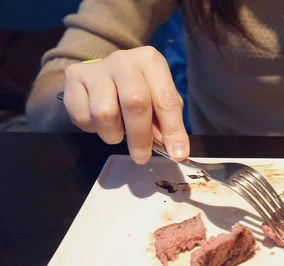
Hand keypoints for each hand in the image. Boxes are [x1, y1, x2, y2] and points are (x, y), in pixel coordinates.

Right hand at [63, 46, 187, 164]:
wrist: (101, 73)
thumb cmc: (137, 89)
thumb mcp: (157, 99)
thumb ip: (165, 122)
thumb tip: (172, 149)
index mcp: (150, 62)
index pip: (165, 99)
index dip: (173, 129)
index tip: (177, 153)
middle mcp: (124, 60)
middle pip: (134, 103)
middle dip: (140, 137)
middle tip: (141, 156)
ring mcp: (96, 68)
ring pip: (104, 113)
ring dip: (113, 134)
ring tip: (117, 132)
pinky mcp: (74, 77)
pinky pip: (83, 117)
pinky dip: (93, 129)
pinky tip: (99, 121)